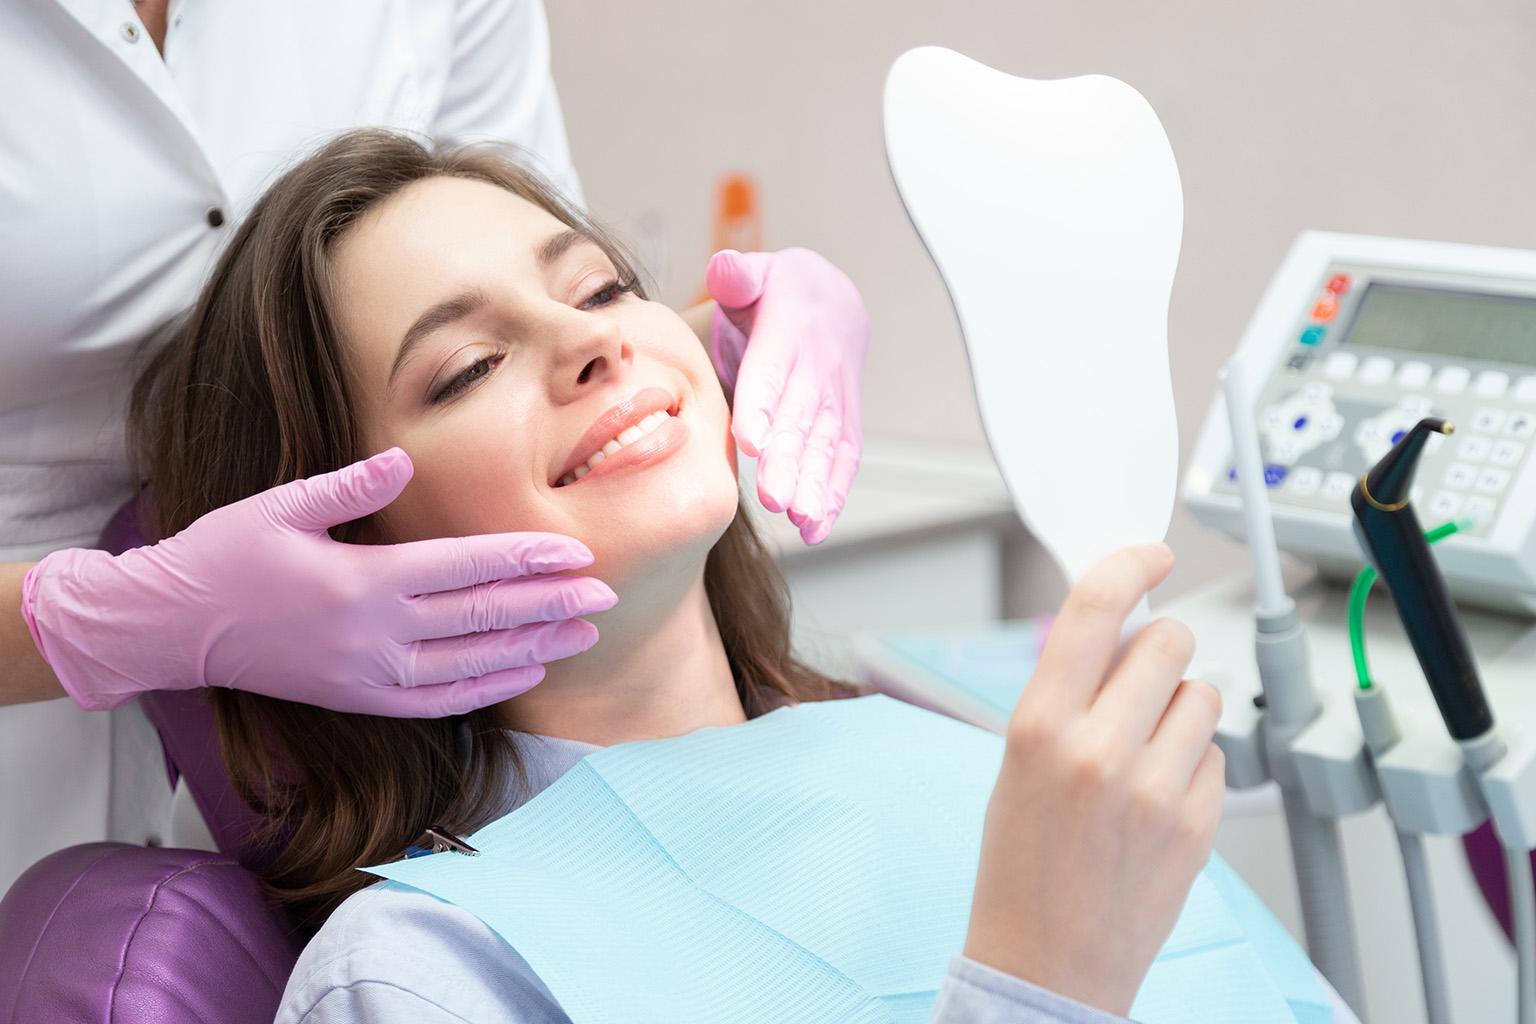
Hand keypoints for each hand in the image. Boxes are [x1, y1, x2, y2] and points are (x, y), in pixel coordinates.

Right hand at [22, 448, 615, 716]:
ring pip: (471, 665)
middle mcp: (373, 634)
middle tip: (607, 595)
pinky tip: (525, 671)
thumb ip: (349, 485)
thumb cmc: (224, 555)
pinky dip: (487, 689)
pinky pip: (438, 702)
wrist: (170, 628)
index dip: (527, 561)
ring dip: (534, 648)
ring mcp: (367, 675)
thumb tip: (403, 459)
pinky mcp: (358, 699)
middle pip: (483, 618)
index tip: (577, 555)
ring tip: (584, 634)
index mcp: (360, 580)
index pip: (466, 568)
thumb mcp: (280, 506)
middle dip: (551, 605)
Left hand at [707, 247, 866, 545]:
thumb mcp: (756, 272)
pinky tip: (815, 529)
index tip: (750, 441)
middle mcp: (818, 367)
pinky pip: (843, 459)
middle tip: (772, 497)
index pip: (773, 370)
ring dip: (815, 485)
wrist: (832, 299)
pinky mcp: (845, 421)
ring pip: (826, 444)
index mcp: (790, 331)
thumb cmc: (777, 293)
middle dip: (790, 459)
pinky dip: (834, 495)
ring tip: (799, 520)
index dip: (763, 404)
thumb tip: (725, 269)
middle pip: (803, 417)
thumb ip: (738, 274)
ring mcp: (837, 397)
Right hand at [963, 545, 1223, 1015]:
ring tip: (1145, 752)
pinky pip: (1216, 753)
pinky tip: (1159, 797)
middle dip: (1158, 648)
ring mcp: (1155, 789)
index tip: (1151, 553)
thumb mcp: (1016, 762)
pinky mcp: (1197, 824)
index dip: (1129, 565)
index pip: (1095, 610)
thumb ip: (1065, 692)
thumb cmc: (1019, 865)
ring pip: (1202, 693)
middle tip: (1139, 679)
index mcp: (1038, 727)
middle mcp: (1098, 750)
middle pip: (1166, 641)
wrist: (1044, 964)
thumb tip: (1118, 626)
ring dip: (1179, 706)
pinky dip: (1194, 763)